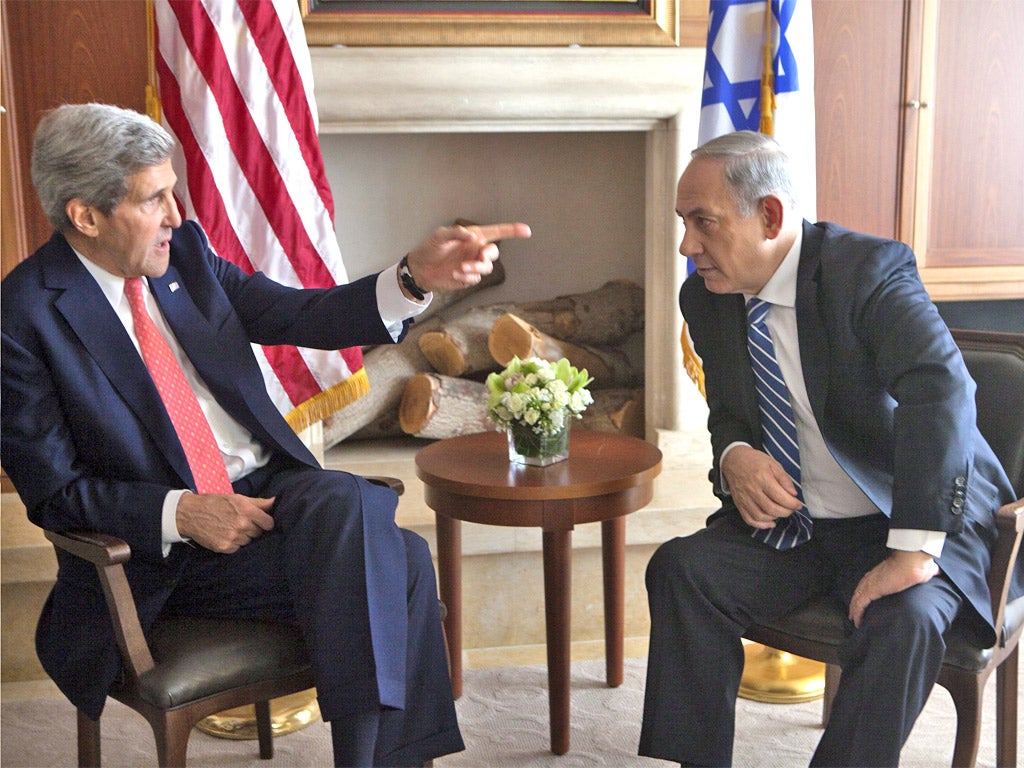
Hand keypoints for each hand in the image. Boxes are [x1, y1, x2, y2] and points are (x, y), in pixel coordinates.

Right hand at [176, 493, 275, 553]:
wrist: (190, 513)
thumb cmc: (215, 503)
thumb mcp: (237, 498)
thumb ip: (258, 502)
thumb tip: (275, 501)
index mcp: (247, 510)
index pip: (269, 523)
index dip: (266, 522)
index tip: (261, 522)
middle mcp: (242, 525)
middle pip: (258, 533)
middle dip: (253, 529)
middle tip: (241, 523)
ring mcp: (233, 537)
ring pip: (248, 541)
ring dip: (243, 536)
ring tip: (231, 528)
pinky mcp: (224, 547)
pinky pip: (237, 548)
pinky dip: (234, 543)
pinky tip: (225, 535)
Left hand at [404, 222, 530, 293]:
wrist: (421, 269)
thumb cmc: (429, 249)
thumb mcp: (439, 236)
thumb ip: (456, 233)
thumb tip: (472, 237)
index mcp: (473, 237)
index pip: (496, 232)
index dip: (512, 231)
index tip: (526, 231)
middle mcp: (476, 250)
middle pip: (494, 253)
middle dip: (489, 256)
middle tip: (480, 257)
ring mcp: (473, 264)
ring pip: (486, 268)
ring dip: (476, 268)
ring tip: (460, 268)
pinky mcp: (469, 278)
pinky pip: (476, 278)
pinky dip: (467, 277)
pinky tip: (455, 275)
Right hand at [721, 444, 803, 529]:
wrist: (733, 460)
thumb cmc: (754, 461)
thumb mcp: (773, 463)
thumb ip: (784, 479)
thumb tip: (793, 494)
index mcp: (762, 478)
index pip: (781, 497)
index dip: (792, 504)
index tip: (798, 504)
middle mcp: (752, 490)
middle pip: (772, 509)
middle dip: (786, 512)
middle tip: (791, 509)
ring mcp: (744, 498)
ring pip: (761, 516)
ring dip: (775, 517)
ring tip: (781, 512)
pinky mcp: (739, 504)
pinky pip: (749, 519)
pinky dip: (761, 525)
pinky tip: (770, 522)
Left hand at [849, 550, 938, 626]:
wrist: (913, 561)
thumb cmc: (918, 564)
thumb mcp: (924, 569)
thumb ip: (928, 571)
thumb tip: (936, 570)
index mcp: (882, 572)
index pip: (869, 583)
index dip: (866, 592)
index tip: (865, 600)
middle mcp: (873, 577)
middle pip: (860, 592)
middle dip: (856, 602)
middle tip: (855, 612)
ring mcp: (871, 584)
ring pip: (857, 599)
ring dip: (855, 610)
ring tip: (855, 620)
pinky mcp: (871, 590)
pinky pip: (860, 604)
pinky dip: (857, 613)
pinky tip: (857, 621)